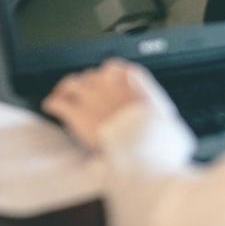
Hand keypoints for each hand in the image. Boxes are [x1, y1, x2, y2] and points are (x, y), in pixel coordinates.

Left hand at [42, 58, 168, 151]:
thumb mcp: (174, 134)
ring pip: (73, 83)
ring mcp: (93, 98)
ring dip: (67, 88)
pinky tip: (50, 106)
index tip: (111, 79)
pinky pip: (59, 102)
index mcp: (138, 88)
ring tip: (63, 94)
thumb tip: (174, 134)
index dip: (114, 74)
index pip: (121, 69)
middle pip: (94, 75)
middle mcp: (113, 87)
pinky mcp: (77, 114)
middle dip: (89, 83)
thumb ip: (169, 128)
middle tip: (84, 92)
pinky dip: (53, 102)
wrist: (142, 155)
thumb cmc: (160, 147)